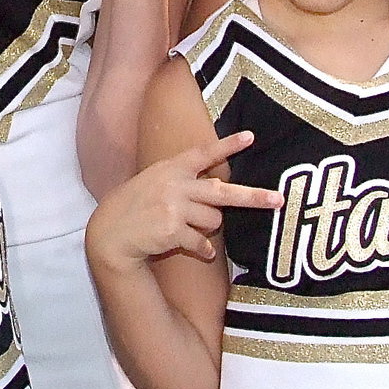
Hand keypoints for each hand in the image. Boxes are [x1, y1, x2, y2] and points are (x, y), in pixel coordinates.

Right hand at [88, 131, 283, 265]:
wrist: (110, 232)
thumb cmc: (135, 206)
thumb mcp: (154, 180)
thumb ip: (184, 181)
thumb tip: (220, 194)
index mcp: (172, 168)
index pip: (204, 153)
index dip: (228, 145)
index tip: (250, 137)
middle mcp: (175, 185)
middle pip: (223, 191)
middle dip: (253, 197)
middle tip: (278, 199)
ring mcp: (174, 208)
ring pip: (213, 220)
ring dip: (207, 227)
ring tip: (185, 227)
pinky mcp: (173, 230)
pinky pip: (202, 242)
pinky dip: (203, 249)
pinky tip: (197, 251)